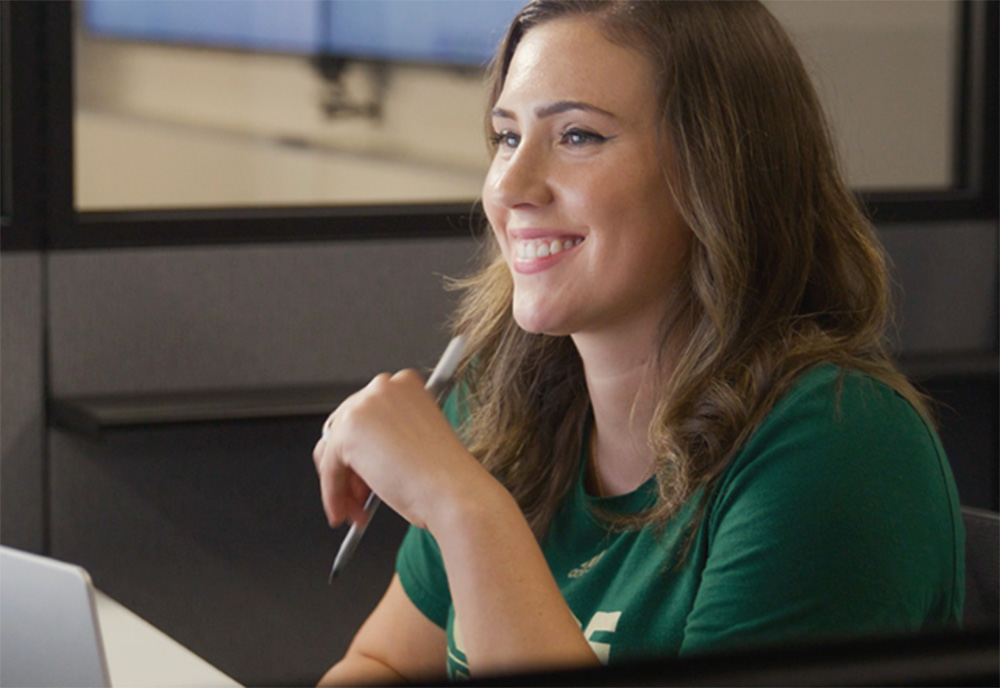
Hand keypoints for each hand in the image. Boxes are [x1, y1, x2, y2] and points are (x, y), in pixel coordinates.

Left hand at [312, 370, 486, 531]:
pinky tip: (348, 512)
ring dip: (342, 485)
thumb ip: (387, 436)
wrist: (454, 492)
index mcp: (406, 383)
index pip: (367, 414)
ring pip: (333, 450)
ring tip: (357, 510)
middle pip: (345, 429)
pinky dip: (333, 495)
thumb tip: (359, 452)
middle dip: (351, 469)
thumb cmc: (447, 476)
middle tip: (360, 497)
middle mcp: (383, 386)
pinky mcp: (347, 431)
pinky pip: (329, 468)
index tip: (367, 472)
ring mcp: (364, 405)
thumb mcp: (416, 442)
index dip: (365, 449)